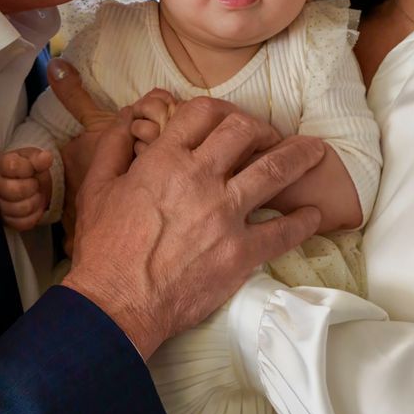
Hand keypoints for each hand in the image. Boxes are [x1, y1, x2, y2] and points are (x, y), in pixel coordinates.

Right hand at [0, 148, 51, 231]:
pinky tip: (34, 206)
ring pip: (21, 209)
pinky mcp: (6, 221)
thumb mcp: (33, 157)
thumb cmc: (27, 168)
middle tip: (35, 183)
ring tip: (35, 194)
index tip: (31, 169)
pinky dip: (34, 215)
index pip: (12, 167)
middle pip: (15, 191)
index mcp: (0, 166)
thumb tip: (46, 157)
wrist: (27, 182)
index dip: (28, 169)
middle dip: (32, 186)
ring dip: (35, 201)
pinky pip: (23, 223)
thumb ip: (38, 158)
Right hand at [52, 62, 323, 356]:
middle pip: (245, 131)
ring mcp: (225, 215)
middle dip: (262, 127)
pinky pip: (284, 232)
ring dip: (301, 156)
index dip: (220, 109)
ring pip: (275, 170)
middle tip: (270, 136)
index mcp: (165, 159)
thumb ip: (113, 145)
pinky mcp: (241, 252)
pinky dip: (304, 221)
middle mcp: (200, 178)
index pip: (204, 112)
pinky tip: (313, 214)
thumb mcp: (96, 187)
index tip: (228, 119)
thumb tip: (128, 116)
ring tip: (317, 151)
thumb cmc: (103, 248)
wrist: (116, 303)